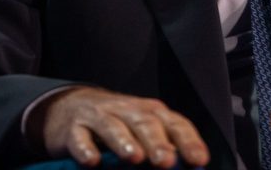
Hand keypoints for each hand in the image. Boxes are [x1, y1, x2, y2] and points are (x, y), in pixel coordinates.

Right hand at [31, 85, 210, 167]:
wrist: (71, 107)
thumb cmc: (117, 125)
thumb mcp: (142, 132)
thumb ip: (162, 148)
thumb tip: (186, 168)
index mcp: (151, 113)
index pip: (174, 123)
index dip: (188, 141)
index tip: (199, 160)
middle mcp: (127, 110)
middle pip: (145, 123)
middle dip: (157, 143)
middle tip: (166, 162)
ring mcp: (99, 116)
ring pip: (112, 126)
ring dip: (124, 141)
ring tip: (134, 158)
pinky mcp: (73, 128)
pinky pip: (79, 137)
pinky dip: (85, 149)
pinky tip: (92, 162)